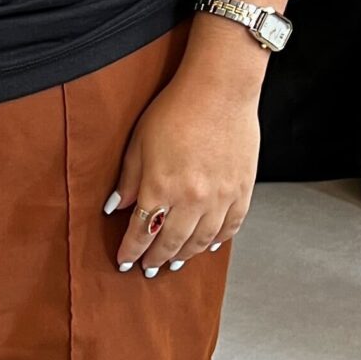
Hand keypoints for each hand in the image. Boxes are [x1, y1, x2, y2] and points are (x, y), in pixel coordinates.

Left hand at [106, 69, 260, 273]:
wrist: (220, 90)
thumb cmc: (177, 109)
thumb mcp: (139, 142)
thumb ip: (129, 179)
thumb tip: (117, 207)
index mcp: (161, 187)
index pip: (141, 231)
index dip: (131, 250)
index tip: (124, 261)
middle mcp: (192, 199)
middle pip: (170, 242)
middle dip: (155, 259)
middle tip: (147, 269)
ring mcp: (221, 197)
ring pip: (201, 241)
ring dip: (185, 255)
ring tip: (174, 262)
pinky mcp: (242, 190)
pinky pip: (230, 227)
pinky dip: (218, 241)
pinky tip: (209, 246)